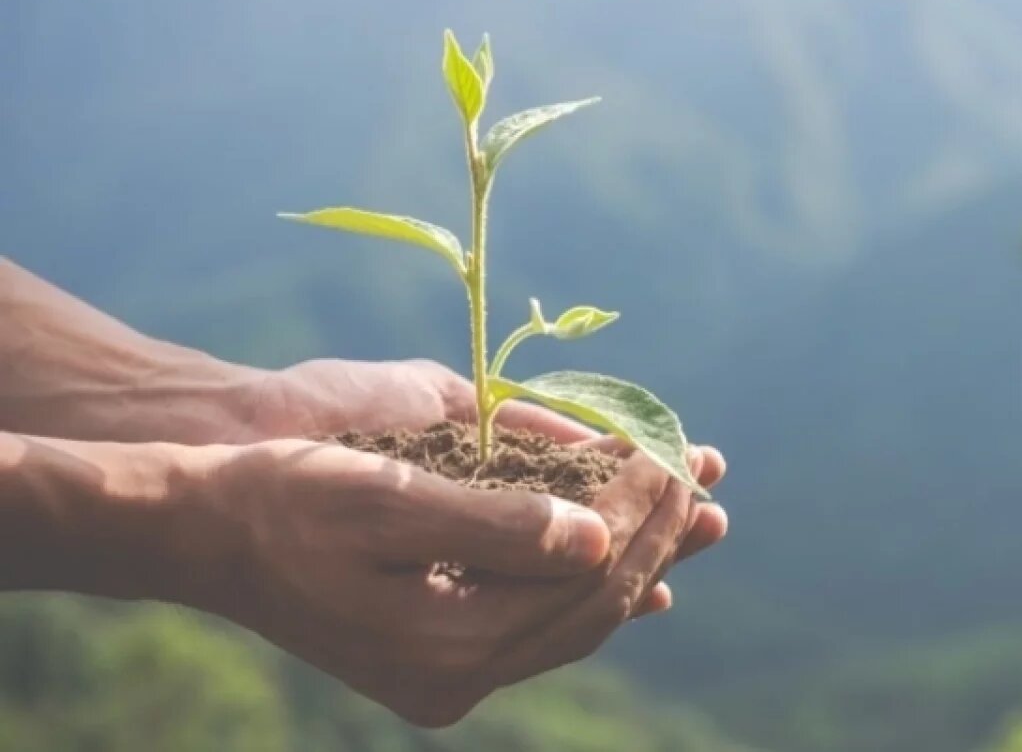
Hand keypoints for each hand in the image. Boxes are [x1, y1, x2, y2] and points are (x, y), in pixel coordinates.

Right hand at [181, 435, 705, 725]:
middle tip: (706, 475)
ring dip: (638, 561)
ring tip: (698, 517)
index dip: (640, 512)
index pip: (584, 577)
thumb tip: (597, 536)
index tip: (677, 453)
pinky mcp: (438, 659)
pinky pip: (543, 629)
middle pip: (592, 605)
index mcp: (446, 643)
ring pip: (576, 620)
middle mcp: (457, 676)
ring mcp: (448, 676)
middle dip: (656, 535)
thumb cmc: (286, 499)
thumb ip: (497, 523)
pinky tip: (641, 582)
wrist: (207, 534)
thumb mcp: (387, 498)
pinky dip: (592, 593)